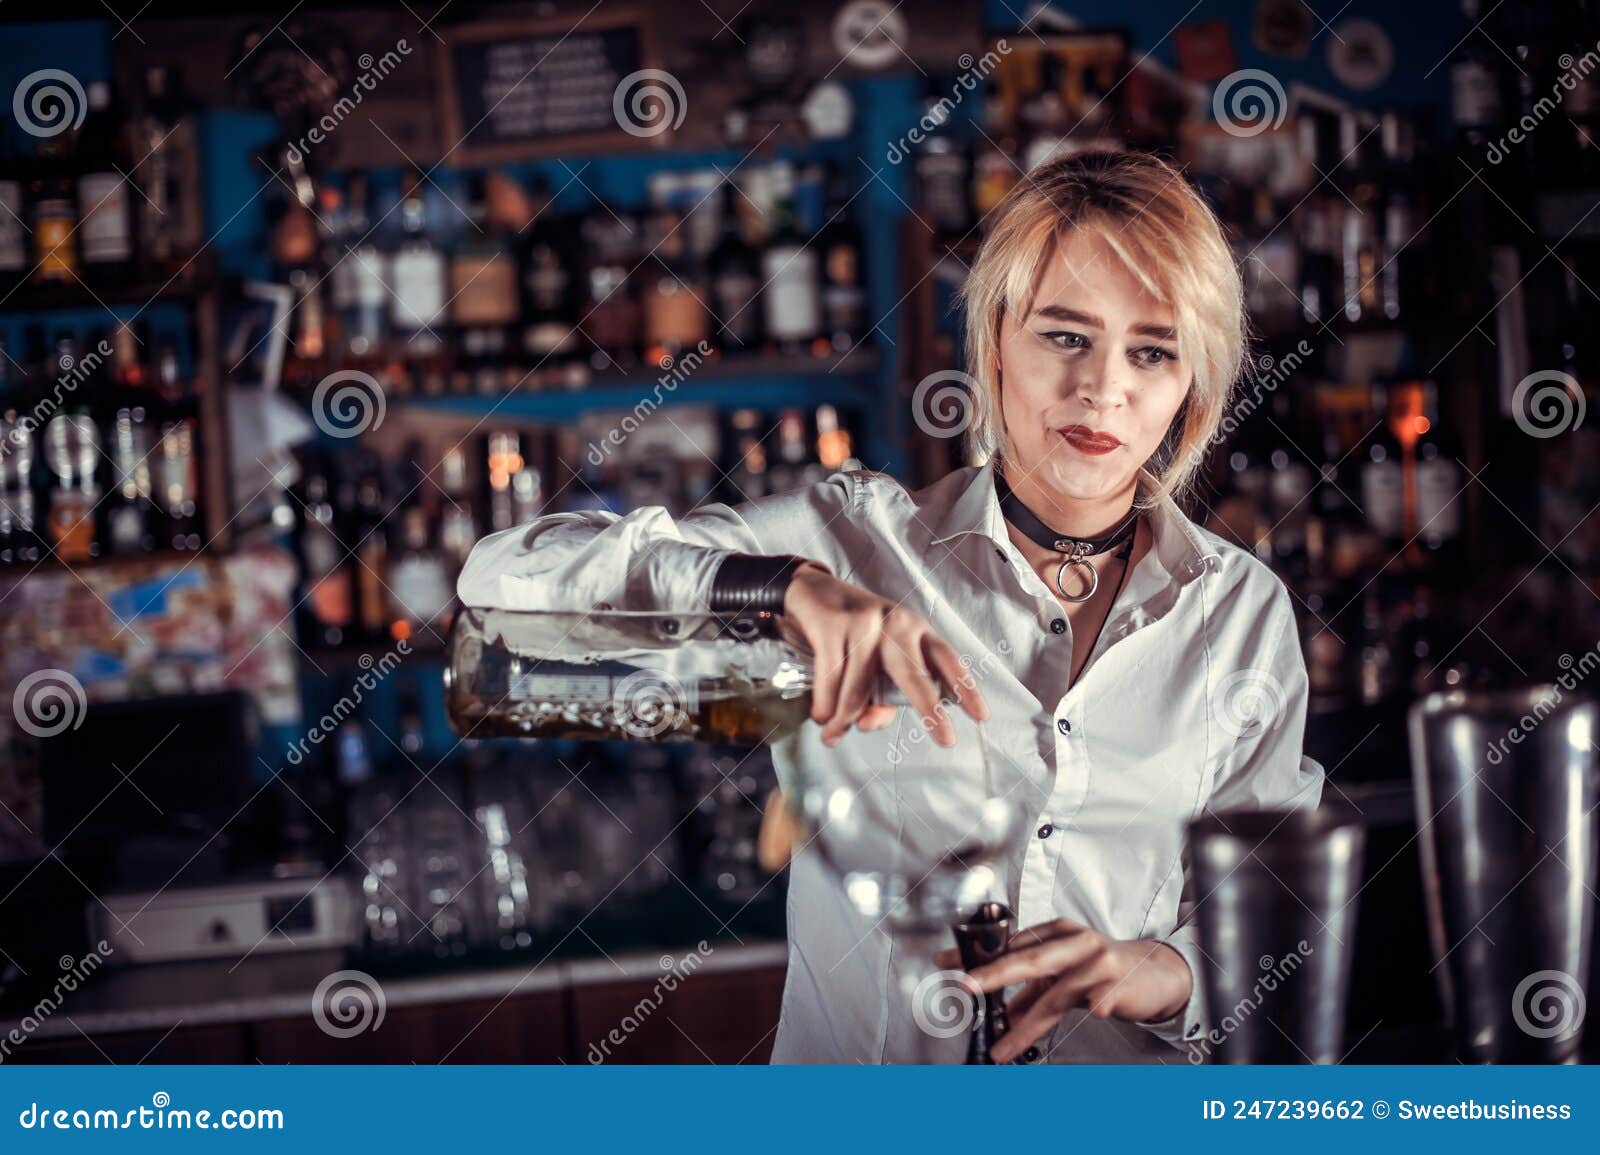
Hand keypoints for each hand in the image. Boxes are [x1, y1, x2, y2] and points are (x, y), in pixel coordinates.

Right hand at [780, 563, 988, 746]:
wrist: (811, 591)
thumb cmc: (852, 631)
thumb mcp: (875, 659)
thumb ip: (879, 696)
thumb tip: (866, 724)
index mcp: (915, 631)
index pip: (947, 660)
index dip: (966, 688)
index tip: (981, 716)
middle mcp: (895, 624)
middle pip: (914, 674)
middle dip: (932, 709)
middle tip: (947, 739)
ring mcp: (864, 623)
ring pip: (860, 687)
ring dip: (844, 719)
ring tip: (833, 736)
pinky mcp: (833, 625)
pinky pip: (831, 679)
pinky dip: (824, 706)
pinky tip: (821, 717)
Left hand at [934, 918, 1192, 1063]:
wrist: (1156, 972)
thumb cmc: (1103, 970)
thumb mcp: (1062, 975)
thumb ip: (1030, 990)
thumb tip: (997, 1011)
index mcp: (1056, 934)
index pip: (1010, 945)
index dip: (979, 957)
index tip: (948, 964)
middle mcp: (1074, 942)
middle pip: (1030, 959)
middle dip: (995, 974)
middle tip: (968, 986)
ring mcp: (1098, 961)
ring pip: (1057, 993)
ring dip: (1027, 1023)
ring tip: (1005, 1046)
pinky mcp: (1120, 981)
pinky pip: (1106, 994)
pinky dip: (1099, 1001)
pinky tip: (1094, 1011)